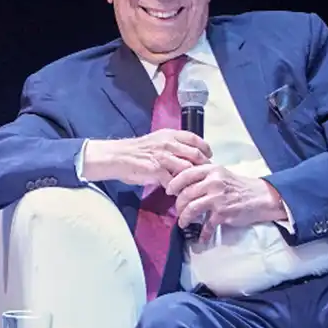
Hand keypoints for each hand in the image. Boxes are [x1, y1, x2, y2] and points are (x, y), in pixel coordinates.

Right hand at [83, 130, 211, 186]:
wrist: (118, 157)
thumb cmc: (136, 151)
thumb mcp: (157, 141)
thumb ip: (172, 147)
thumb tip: (187, 156)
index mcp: (170, 135)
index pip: (195, 139)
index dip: (205, 148)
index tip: (209, 156)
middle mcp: (169, 144)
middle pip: (196, 154)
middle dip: (204, 166)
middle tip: (205, 175)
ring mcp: (164, 157)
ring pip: (188, 168)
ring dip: (193, 179)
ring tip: (194, 186)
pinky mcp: (157, 170)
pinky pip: (174, 181)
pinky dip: (178, 188)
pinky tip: (177, 192)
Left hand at [166, 164, 287, 242]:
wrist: (261, 197)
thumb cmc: (239, 186)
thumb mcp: (221, 174)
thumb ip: (204, 176)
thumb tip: (183, 185)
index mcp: (212, 170)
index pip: (185, 174)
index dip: (174, 184)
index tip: (169, 191)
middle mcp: (213, 182)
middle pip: (185, 194)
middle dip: (178, 205)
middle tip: (178, 211)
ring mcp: (217, 198)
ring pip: (191, 209)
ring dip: (184, 219)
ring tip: (183, 223)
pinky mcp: (223, 213)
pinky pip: (206, 225)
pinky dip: (203, 234)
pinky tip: (201, 237)